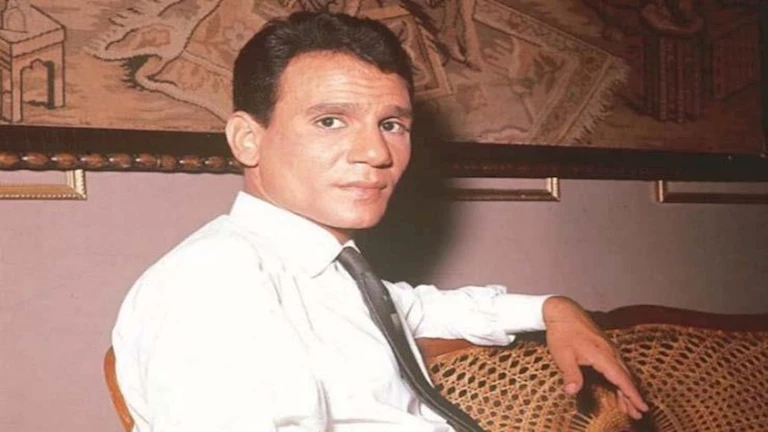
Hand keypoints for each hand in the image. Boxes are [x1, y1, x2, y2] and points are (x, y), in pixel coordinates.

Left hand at [543, 296, 648, 419]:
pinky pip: (618, 366)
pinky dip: (621, 379)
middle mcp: (610, 352)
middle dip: (632, 397)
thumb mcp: (563, 355)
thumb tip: (572, 392)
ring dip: (627, 389)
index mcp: (602, 355)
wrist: (562, 310)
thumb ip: (570, 374)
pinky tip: (619, 386)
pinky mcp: (605, 347)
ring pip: (623, 372)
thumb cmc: (562, 332)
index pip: (621, 379)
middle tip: (638, 414)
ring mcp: (609, 348)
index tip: (642, 407)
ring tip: (630, 406)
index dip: (632, 394)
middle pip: (626, 377)